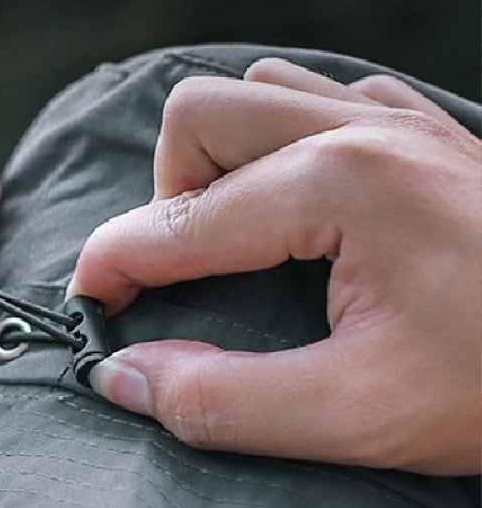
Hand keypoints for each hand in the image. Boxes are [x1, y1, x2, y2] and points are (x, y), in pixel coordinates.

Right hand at [68, 60, 480, 474]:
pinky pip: (316, 97)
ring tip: (241, 228)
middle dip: (167, 194)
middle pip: (200, 115)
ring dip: (221, 157)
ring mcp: (394, 116)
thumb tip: (128, 375)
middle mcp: (360, 128)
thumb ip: (225, 401)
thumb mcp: (363, 416)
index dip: (114, 259)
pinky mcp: (418, 124)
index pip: (181, 220)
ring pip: (253, 92)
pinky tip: (300, 195)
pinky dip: (280, 139)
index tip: (88, 296)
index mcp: (341, 186)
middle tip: (187, 266)